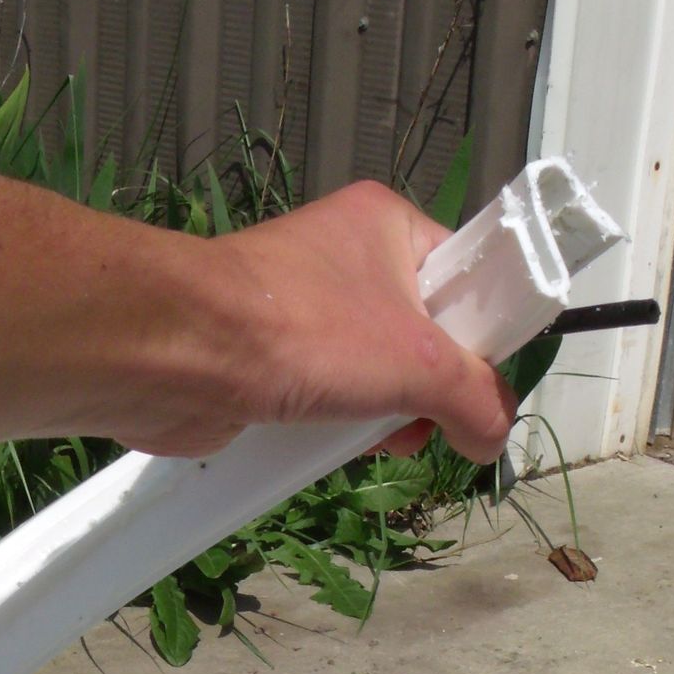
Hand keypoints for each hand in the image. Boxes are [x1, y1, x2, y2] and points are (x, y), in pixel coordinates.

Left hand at [78, 181, 518, 464]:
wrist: (180, 354)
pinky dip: (337, 430)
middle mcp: (346, 260)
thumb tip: (493, 437)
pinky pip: (330, 401)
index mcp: (388, 227)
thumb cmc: (301, 331)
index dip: (483, 331)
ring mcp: (305, 312)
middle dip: (430, 391)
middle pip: (423, 338)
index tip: (486, 378)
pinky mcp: (272, 361)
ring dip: (383, 417)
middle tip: (426, 416)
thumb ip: (475, 399)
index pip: (466, 275)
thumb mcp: (418, 364)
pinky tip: (333, 446)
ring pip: (377, 377)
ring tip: (373, 434)